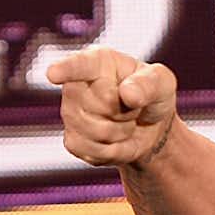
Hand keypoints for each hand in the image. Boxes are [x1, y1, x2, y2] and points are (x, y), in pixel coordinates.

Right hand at [39, 45, 178, 167]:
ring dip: (122, 132)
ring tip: (126, 121)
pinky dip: (114, 151)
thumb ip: (149, 84)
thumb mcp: (162, 83)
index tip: (52, 73)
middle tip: (133, 106)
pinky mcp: (72, 140)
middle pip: (99, 105)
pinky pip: (93, 151)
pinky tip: (117, 139)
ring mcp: (70, 114)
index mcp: (96, 62)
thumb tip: (127, 94)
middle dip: (125, 112)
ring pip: (96, 131)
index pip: (79, 65)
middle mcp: (76, 85)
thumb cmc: (152, 94)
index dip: (66, 70)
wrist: (149, 127)